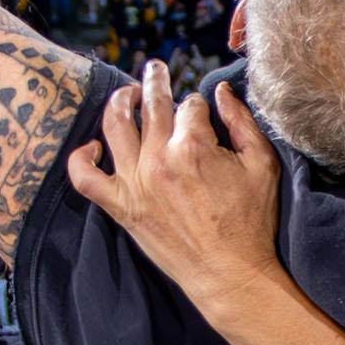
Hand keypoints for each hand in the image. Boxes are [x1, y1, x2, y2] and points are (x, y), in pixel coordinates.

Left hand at [65, 66, 285, 308]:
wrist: (230, 274)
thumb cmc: (251, 223)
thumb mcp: (262, 165)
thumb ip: (241, 122)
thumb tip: (220, 92)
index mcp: (194, 146)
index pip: (189, 106)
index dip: (198, 105)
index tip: (203, 114)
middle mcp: (159, 160)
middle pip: (152, 105)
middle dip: (156, 82)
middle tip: (155, 70)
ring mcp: (135, 183)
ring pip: (115, 126)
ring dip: (120, 101)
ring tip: (128, 93)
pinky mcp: (122, 206)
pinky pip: (85, 177)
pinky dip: (82, 157)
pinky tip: (93, 145)